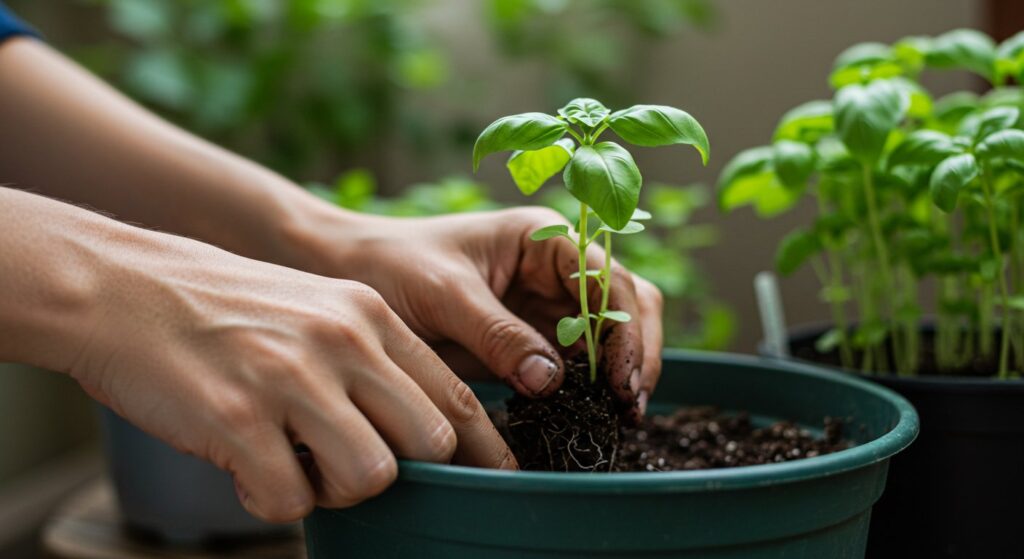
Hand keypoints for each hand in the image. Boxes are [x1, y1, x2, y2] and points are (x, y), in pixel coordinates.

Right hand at [61, 219, 514, 521]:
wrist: (121, 288)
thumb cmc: (223, 309)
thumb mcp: (317, 309)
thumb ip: (372, 360)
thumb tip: (423, 430)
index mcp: (369, 314)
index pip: (456, 394)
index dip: (481, 448)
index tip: (493, 479)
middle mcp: (342, 340)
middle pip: (429, 441)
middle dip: (399, 470)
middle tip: (345, 461)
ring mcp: (292, 378)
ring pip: (371, 477)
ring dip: (333, 489)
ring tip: (291, 463)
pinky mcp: (237, 418)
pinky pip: (290, 501)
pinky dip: (270, 501)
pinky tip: (244, 468)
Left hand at [302, 207, 663, 414]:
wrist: (346, 275)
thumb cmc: (389, 263)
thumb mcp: (443, 294)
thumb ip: (497, 333)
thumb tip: (551, 380)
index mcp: (544, 238)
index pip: (609, 280)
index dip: (624, 330)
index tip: (619, 381)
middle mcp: (555, 269)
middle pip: (625, 306)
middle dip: (634, 353)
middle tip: (628, 407)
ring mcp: (544, 306)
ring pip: (608, 338)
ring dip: (617, 374)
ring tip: (618, 418)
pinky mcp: (526, 341)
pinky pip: (572, 365)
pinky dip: (586, 389)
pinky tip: (586, 416)